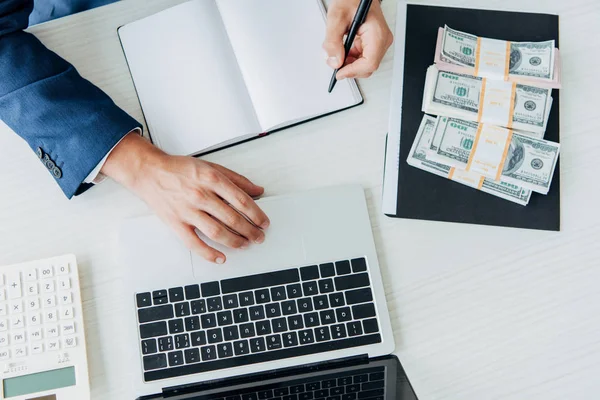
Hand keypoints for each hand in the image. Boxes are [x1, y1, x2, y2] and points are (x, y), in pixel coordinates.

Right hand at [101, 134, 269, 263]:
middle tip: (259, 237)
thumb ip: (236, 179)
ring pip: (217, 232)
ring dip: (235, 242)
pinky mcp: (176, 223)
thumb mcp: (211, 167)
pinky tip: (221, 258)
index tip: (264, 223)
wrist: (150, 172)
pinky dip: (209, 253)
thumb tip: (258, 190)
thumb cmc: (180, 169)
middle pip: (232, 219)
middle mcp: (200, 195)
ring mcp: (188, 211)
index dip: (257, 214)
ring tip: (246, 245)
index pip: (242, 200)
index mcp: (212, 179)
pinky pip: (194, 243)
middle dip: (250, 231)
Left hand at [323, 0, 392, 79]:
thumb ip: (333, 41)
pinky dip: (352, 59)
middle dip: (350, 68)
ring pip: (365, 65)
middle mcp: (382, 40)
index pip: (369, 63)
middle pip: (368, 67)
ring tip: (338, 54)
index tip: (339, 73)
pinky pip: (364, 59)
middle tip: (335, 63)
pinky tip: (343, 51)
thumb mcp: (337, 18)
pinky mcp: (374, 44)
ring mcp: (380, 43)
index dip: (353, 71)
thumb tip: (334, 61)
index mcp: (377, 34)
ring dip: (350, 64)